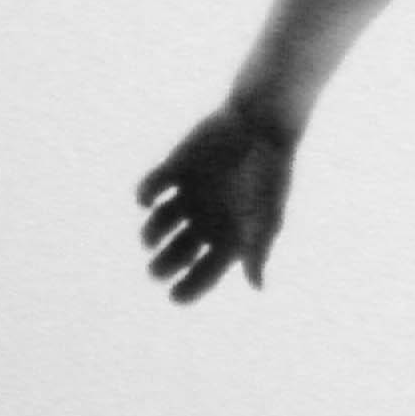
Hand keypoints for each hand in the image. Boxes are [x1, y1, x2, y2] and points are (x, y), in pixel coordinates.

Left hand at [137, 103, 298, 299]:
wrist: (262, 121)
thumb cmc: (271, 171)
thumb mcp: (268, 213)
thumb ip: (259, 249)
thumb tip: (257, 287)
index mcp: (229, 237)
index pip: (203, 276)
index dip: (186, 290)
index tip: (174, 294)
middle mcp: (205, 221)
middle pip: (174, 256)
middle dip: (162, 267)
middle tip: (156, 268)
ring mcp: (188, 196)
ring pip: (156, 227)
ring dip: (149, 235)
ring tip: (151, 238)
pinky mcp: (174, 170)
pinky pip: (148, 190)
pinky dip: (143, 196)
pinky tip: (148, 201)